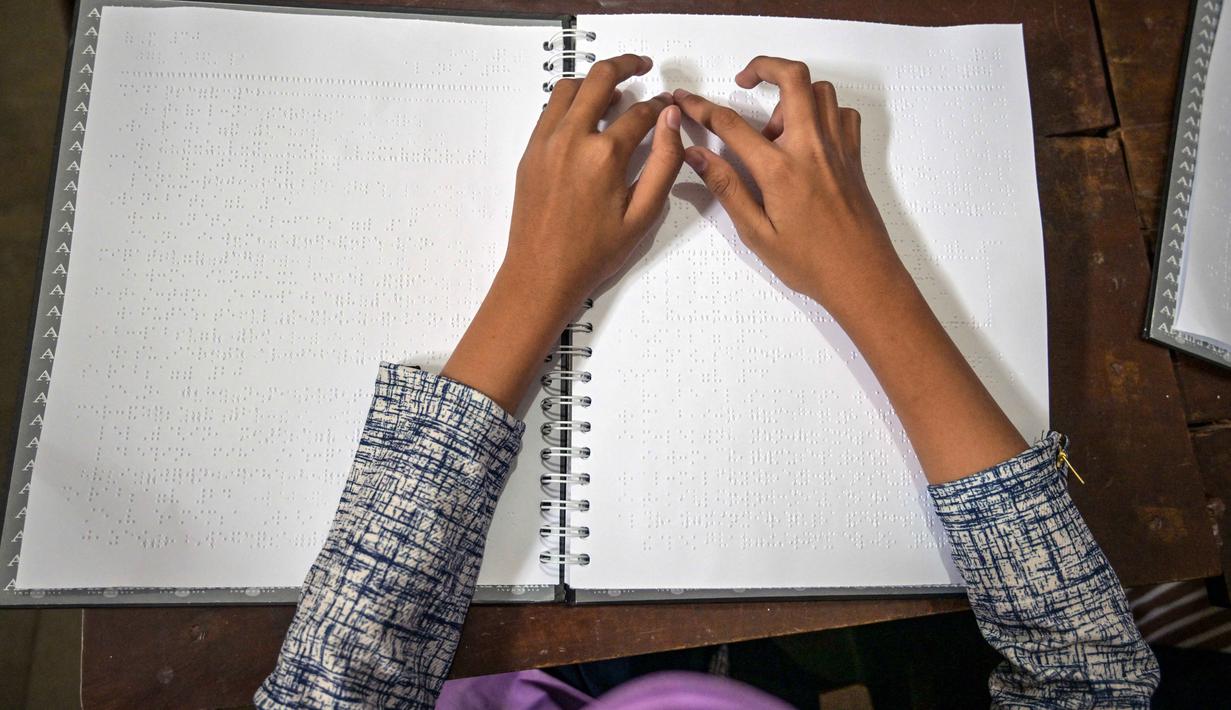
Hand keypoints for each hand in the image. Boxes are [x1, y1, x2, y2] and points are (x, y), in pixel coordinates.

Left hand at [506, 53, 683, 302]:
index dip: (660, 106)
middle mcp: (572, 138)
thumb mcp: (643, 214)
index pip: (640, 112)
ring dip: (594, 80)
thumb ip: (664, 162)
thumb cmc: (594, 252)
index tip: (669, 106)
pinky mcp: (530, 151)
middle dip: (626, 65)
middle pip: (601, 79)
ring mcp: (546, 141)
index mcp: (604, 155)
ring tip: (614, 91)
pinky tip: (586, 116)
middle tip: (643, 66)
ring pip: (570, 88)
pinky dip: (571, 101)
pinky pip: (551, 110)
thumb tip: (671, 119)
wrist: (542, 273)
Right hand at [674, 56, 907, 322]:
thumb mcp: (756, 232)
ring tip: (775, 126)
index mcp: (780, 169)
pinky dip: (823, 111)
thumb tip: (698, 156)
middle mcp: (812, 148)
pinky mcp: (853, 156)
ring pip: (821, 90)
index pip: (732, 125)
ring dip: (794, 93)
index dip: (703, 107)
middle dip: (764, 67)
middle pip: (793, 78)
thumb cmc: (810, 263)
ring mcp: (837, 148)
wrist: (862, 277)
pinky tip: (807, 136)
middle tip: (744, 80)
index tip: (686, 100)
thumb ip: (726, 188)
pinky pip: (841, 114)